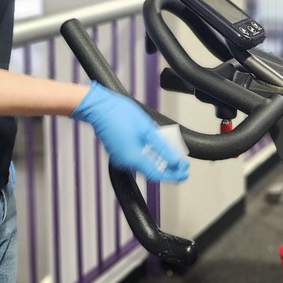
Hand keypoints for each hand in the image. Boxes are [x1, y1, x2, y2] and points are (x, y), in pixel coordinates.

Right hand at [71, 82, 188, 181]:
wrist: (99, 106)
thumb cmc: (119, 113)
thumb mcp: (148, 129)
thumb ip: (163, 148)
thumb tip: (175, 160)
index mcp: (133, 158)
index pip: (157, 175)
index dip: (172, 176)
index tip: (183, 174)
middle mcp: (125, 162)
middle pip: (151, 171)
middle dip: (168, 168)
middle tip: (181, 165)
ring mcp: (120, 157)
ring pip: (144, 164)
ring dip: (158, 161)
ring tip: (171, 154)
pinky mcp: (117, 151)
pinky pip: (136, 158)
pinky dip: (148, 155)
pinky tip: (156, 147)